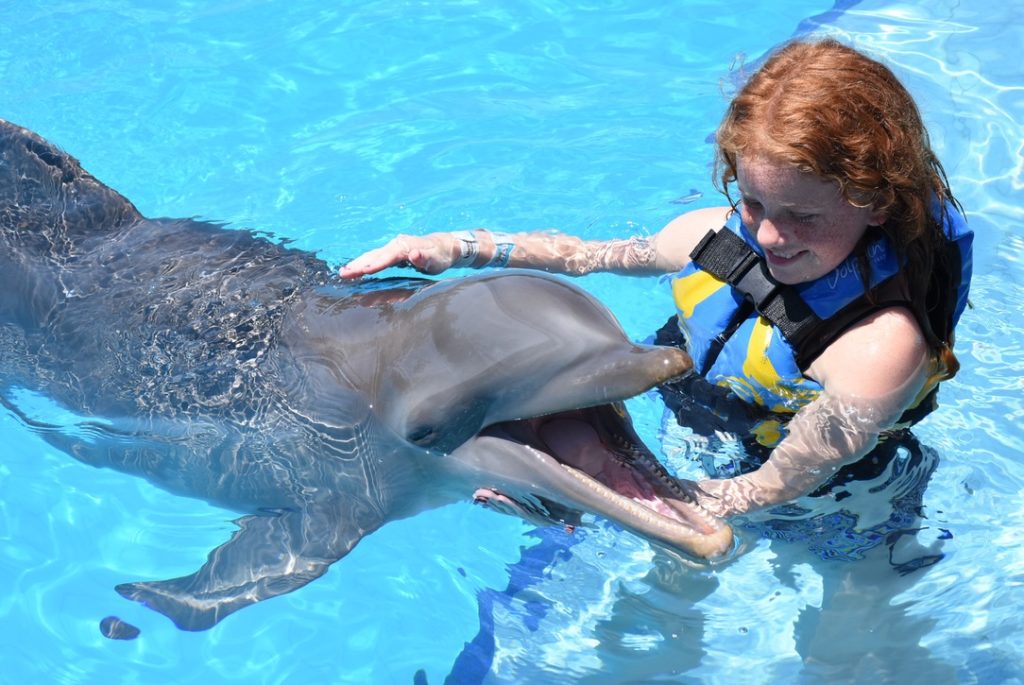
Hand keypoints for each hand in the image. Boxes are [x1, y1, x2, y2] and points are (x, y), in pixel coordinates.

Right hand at [339, 233, 457, 278]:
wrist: (444, 245)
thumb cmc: (440, 256)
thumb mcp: (436, 260)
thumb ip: (425, 258)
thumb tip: (414, 254)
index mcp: (405, 246)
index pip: (388, 256)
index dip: (377, 264)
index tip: (365, 271)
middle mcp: (396, 245)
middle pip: (375, 255)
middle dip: (360, 264)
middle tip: (344, 273)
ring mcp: (393, 247)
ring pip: (372, 256)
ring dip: (358, 264)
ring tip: (344, 272)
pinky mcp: (392, 252)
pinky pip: (375, 257)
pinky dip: (364, 263)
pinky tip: (356, 269)